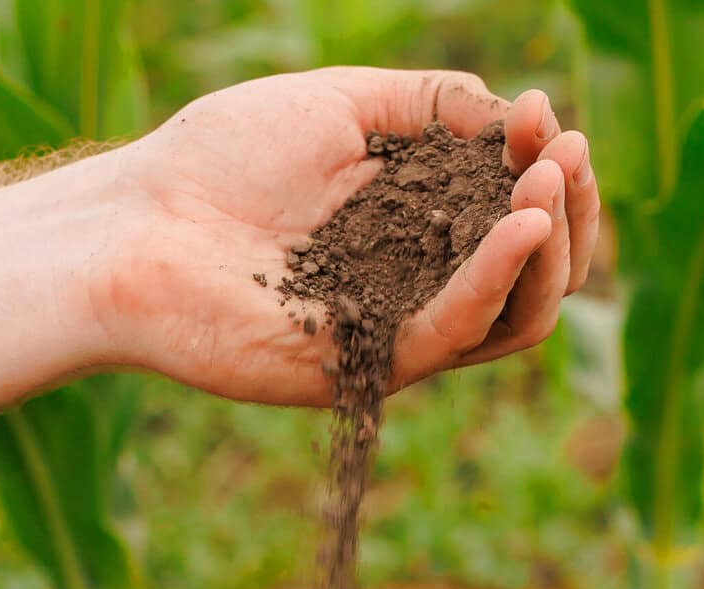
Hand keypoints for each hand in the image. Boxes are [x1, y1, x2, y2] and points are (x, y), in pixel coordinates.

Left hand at [97, 67, 600, 405]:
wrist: (133, 226)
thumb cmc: (216, 160)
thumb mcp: (336, 104)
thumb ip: (428, 104)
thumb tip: (511, 113)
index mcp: (415, 223)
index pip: (515, 209)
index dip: (543, 162)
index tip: (542, 114)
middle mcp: (417, 283)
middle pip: (535, 271)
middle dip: (570, 209)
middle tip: (566, 153)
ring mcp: (395, 331)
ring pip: (514, 316)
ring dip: (550, 249)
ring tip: (550, 183)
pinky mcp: (367, 369)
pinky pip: (454, 334)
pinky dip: (496, 278)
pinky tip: (521, 225)